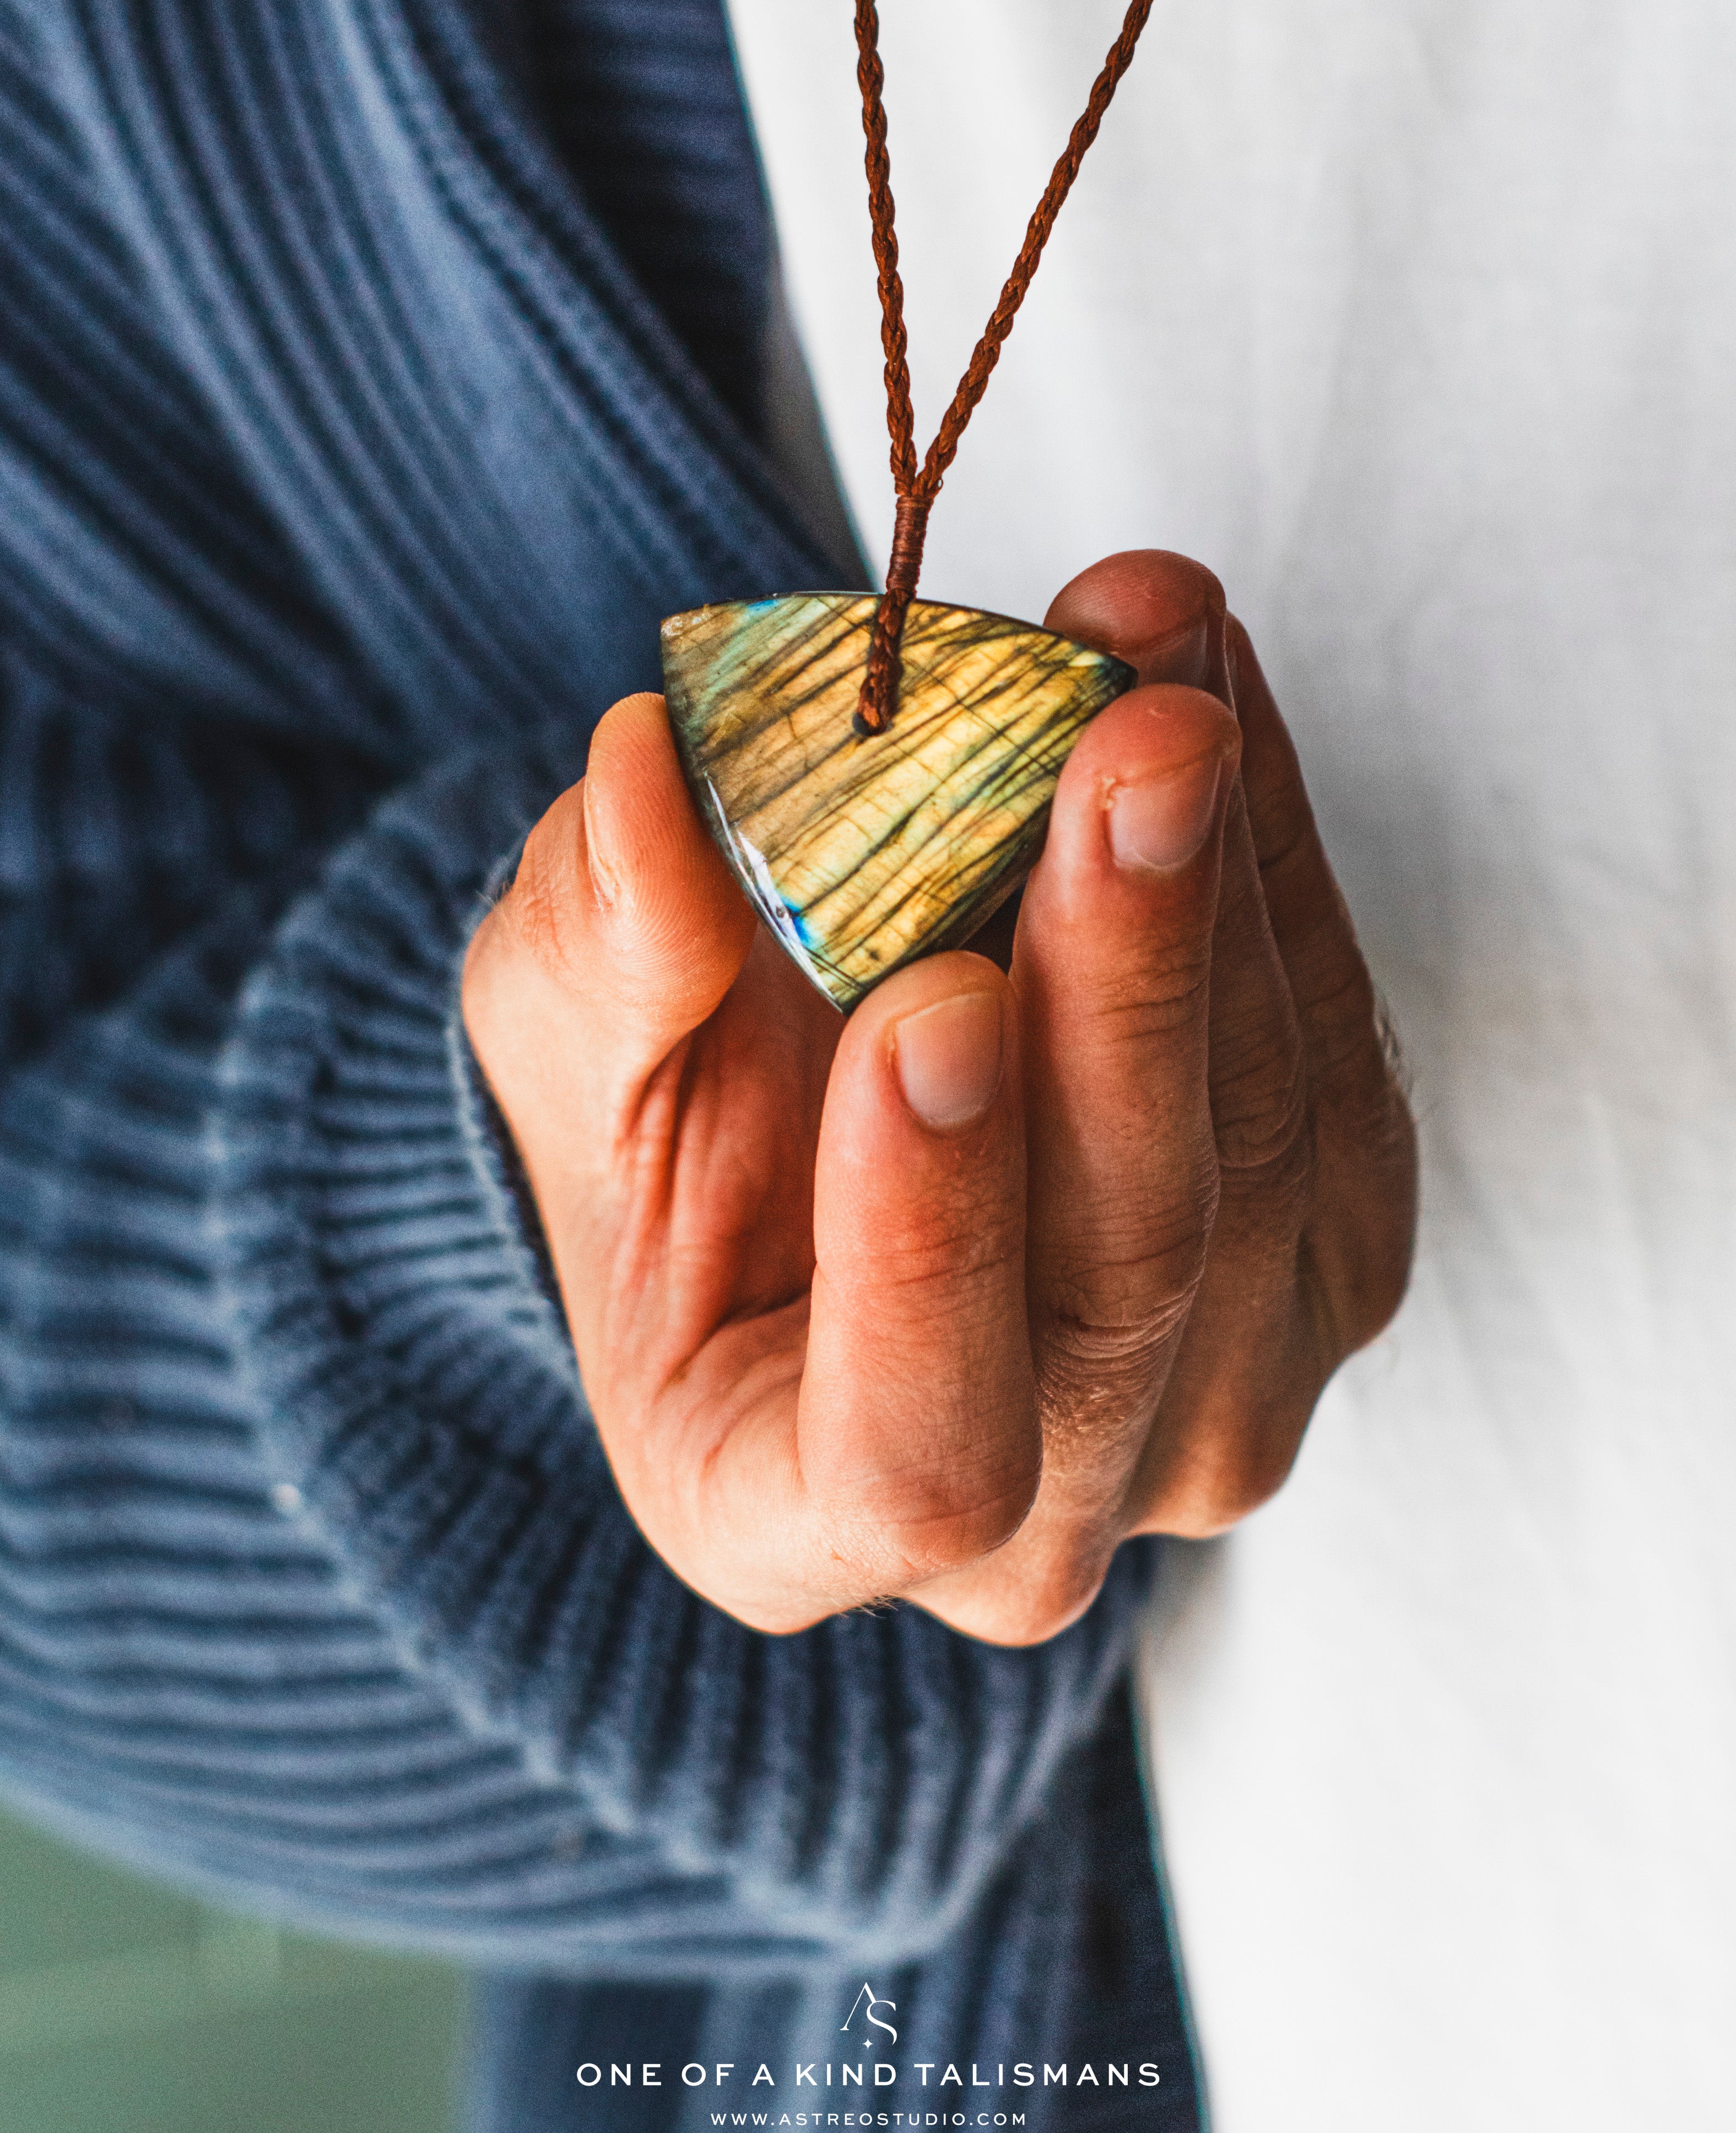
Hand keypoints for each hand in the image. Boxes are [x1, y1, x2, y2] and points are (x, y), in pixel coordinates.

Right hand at [462, 553, 1416, 1642]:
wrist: (798, 1133)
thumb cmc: (657, 1140)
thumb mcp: (562, 1048)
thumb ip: (595, 953)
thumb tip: (643, 775)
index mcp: (798, 1511)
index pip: (910, 1450)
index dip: (929, 1244)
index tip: (929, 1004)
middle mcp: (1044, 1512)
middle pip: (1132, 1278)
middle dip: (1133, 992)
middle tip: (1132, 746)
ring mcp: (1218, 1391)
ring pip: (1274, 1158)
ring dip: (1231, 889)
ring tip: (1163, 663)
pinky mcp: (1330, 1254)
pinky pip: (1343, 1064)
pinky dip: (1283, 867)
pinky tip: (1211, 701)